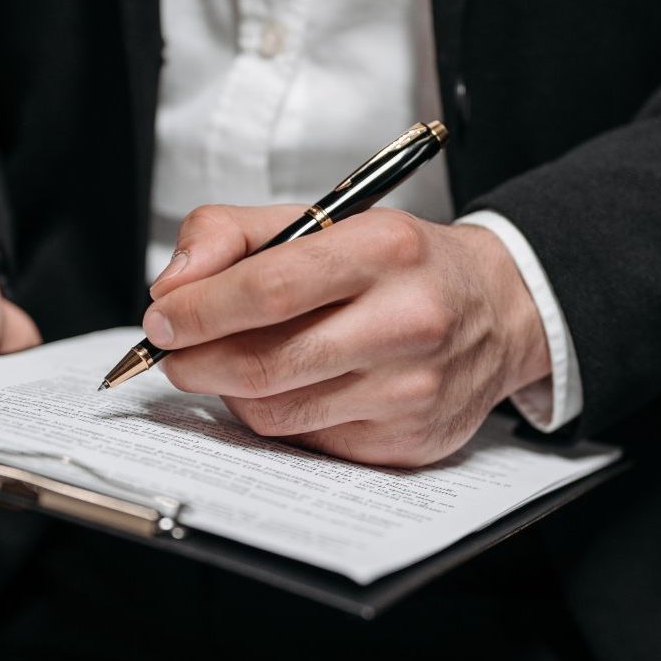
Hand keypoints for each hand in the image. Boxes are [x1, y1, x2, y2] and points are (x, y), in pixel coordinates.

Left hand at [145, 206, 550, 467]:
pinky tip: (285, 387)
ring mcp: (410, 391)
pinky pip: (306, 441)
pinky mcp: (406, 441)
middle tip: (171, 351)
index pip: (267, 289)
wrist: (499, 310)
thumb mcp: (325, 219)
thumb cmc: (400, 264)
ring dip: (228, 392)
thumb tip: (173, 287)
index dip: (198, 311)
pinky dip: (276, 417)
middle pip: (263, 362)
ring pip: (276, 411)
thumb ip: (234, 234)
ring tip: (223, 364)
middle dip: (195, 360)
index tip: (161, 318)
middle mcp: (406, 322)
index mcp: (383, 250)